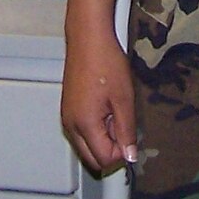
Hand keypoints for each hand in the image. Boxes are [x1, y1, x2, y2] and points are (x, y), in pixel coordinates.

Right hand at [60, 18, 137, 173]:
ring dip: (103, 139)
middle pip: (92, 158)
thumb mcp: (124, 99)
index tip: (131, 136)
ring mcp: (67, 117)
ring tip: (114, 112)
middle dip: (111, 150)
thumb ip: (127, 130)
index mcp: (84, 124)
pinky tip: (105, 107)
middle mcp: (71, 125)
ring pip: (86, 146)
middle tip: (124, 127)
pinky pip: (81, 132)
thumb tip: (129, 155)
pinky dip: (95, 129)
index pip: (104, 159)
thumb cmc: (106, 62)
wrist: (88, 38)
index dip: (122, 153)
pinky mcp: (68, 109)